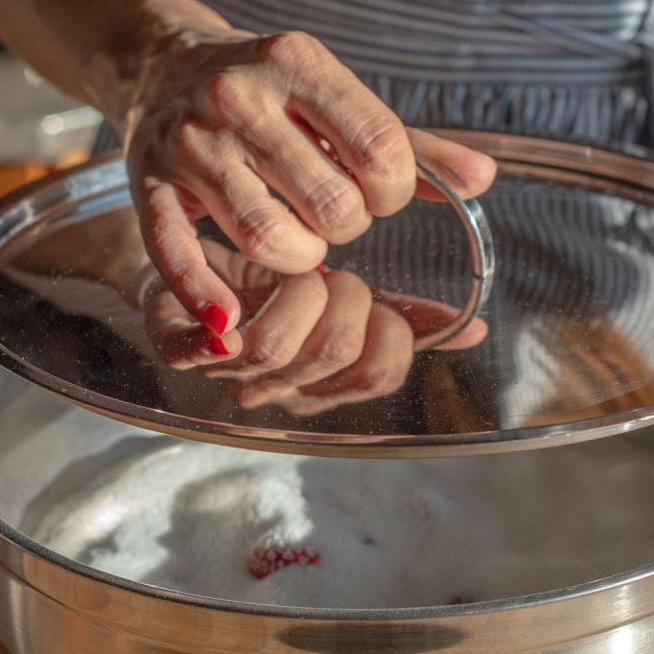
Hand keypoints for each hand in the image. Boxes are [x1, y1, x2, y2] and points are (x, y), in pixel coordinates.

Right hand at [124, 29, 495, 332]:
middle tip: (332, 215)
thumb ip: (414, 146)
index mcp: (298, 63)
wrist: (163, 63)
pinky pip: (176, 249)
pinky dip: (200, 291)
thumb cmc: (271, 94)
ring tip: (298, 241)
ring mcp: (191, 140)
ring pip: (265, 235)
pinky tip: (226, 321)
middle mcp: (240, 96)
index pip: (380, 149)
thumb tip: (484, 179)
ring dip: (298, 257)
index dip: (395, 191)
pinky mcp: (147, 180)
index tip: (380, 192)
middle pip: (331, 203)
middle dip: (347, 226)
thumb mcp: (339, 101)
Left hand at [142, 240, 487, 414]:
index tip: (376, 299)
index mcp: (328, 383)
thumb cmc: (277, 284)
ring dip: (295, 291)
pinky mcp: (180, 350)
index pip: (380, 374)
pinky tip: (233, 303)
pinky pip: (202, 347)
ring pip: (275, 348)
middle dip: (345, 298)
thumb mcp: (350, 297)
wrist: (194, 264)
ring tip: (294, 270)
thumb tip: (473, 329)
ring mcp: (232, 375)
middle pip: (336, 354)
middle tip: (333, 272)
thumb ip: (407, 315)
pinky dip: (219, 323)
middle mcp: (282, 389)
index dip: (389, 329)